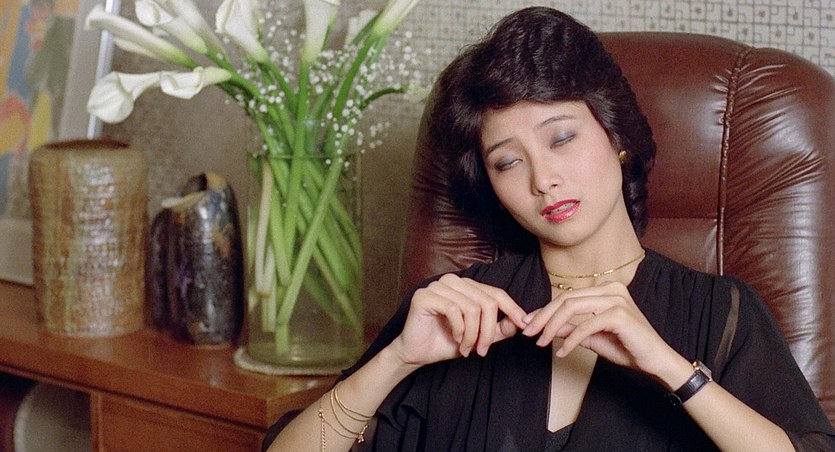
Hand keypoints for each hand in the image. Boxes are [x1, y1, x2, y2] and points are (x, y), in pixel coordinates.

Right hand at [389, 274, 528, 367]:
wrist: (416, 353)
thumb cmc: (445, 342)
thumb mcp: (478, 337)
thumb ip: (498, 329)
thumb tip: (521, 321)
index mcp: (466, 286)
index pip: (496, 293)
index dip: (513, 308)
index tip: (525, 325)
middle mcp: (453, 281)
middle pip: (487, 302)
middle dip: (488, 330)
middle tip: (482, 351)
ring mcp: (438, 285)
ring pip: (472, 308)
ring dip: (473, 334)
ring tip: (466, 348)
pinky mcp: (425, 296)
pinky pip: (454, 310)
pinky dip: (459, 330)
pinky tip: (455, 339)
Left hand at [521, 282, 681, 378]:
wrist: (656, 361)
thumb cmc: (627, 347)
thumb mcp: (592, 337)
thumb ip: (571, 328)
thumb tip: (545, 326)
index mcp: (604, 289)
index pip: (566, 296)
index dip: (544, 310)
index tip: (527, 323)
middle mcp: (610, 289)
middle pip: (566, 299)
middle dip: (543, 317)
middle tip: (528, 333)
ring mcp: (616, 299)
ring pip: (572, 308)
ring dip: (552, 326)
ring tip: (541, 342)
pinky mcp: (620, 314)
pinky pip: (586, 325)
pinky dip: (571, 340)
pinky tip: (563, 352)